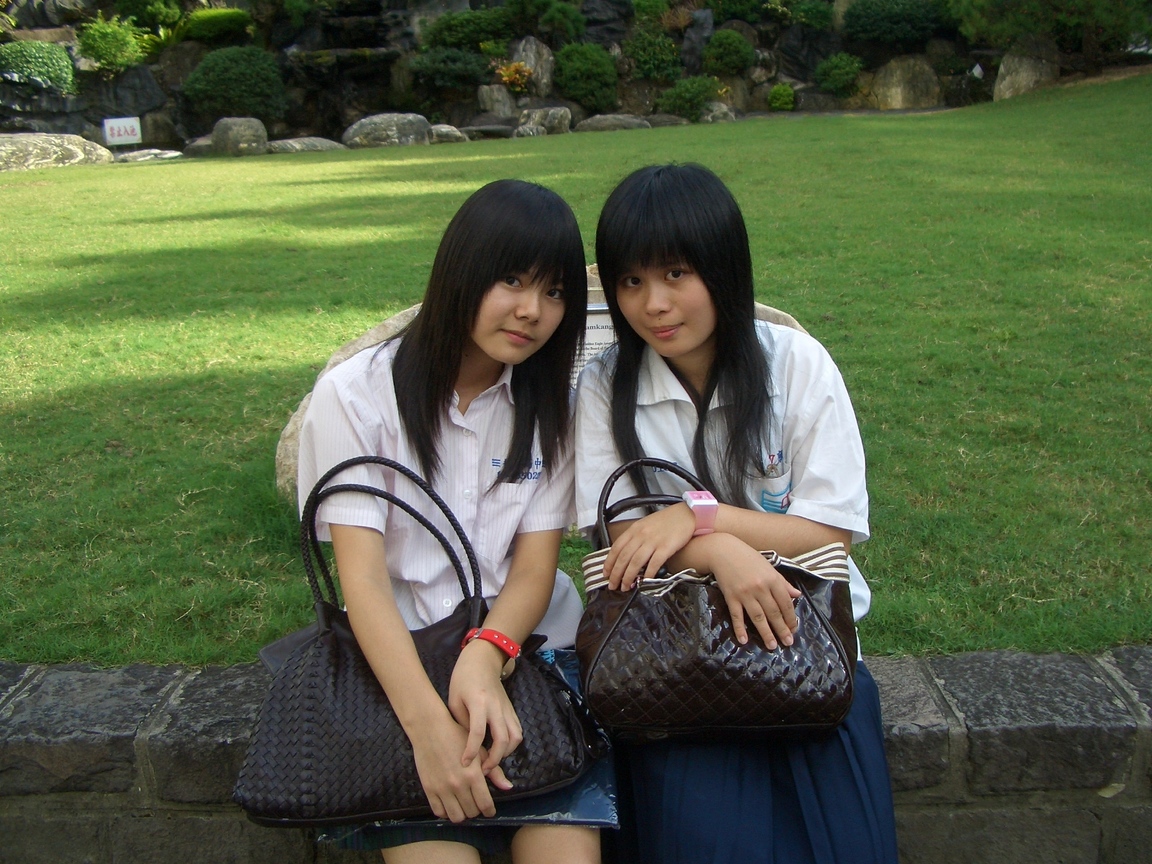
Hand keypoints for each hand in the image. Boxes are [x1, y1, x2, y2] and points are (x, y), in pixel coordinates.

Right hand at [408, 711, 500, 821]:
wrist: (430, 729)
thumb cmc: (456, 737)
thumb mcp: (478, 752)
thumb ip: (494, 771)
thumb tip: (508, 787)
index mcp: (473, 775)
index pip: (485, 804)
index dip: (489, 811)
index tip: (490, 811)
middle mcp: (458, 785)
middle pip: (472, 812)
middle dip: (477, 810)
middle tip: (476, 804)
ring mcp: (442, 788)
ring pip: (456, 817)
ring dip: (462, 814)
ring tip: (463, 806)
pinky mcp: (429, 789)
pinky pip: (438, 812)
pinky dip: (446, 812)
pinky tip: (449, 804)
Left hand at [449, 642, 523, 775]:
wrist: (482, 661)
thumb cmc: (463, 679)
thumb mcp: (454, 700)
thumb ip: (462, 723)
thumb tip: (467, 746)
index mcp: (479, 702)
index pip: (478, 732)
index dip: (471, 751)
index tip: (464, 764)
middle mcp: (497, 707)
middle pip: (503, 739)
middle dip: (495, 759)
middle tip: (483, 770)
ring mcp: (507, 708)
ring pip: (516, 737)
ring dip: (506, 753)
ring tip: (492, 760)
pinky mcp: (512, 710)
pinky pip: (517, 731)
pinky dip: (511, 744)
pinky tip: (499, 749)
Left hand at [603, 504, 696, 590]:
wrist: (687, 514)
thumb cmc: (668, 520)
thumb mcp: (646, 524)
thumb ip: (635, 537)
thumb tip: (626, 554)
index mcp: (634, 529)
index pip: (616, 548)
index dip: (609, 563)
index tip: (606, 573)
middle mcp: (641, 535)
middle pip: (623, 558)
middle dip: (616, 574)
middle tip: (613, 585)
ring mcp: (653, 541)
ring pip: (635, 562)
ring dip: (628, 577)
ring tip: (626, 586)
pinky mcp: (666, 547)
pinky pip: (654, 564)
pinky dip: (648, 575)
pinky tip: (645, 582)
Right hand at [703, 534, 800, 648]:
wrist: (723, 550)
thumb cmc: (747, 557)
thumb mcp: (769, 567)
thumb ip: (783, 582)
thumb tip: (797, 595)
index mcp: (772, 579)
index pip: (785, 603)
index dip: (791, 618)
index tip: (794, 629)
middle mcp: (760, 588)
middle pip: (773, 612)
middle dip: (782, 629)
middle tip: (787, 643)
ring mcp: (745, 593)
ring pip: (758, 617)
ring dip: (765, 633)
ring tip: (772, 646)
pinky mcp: (731, 596)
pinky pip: (737, 615)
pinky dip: (740, 628)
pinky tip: (743, 640)